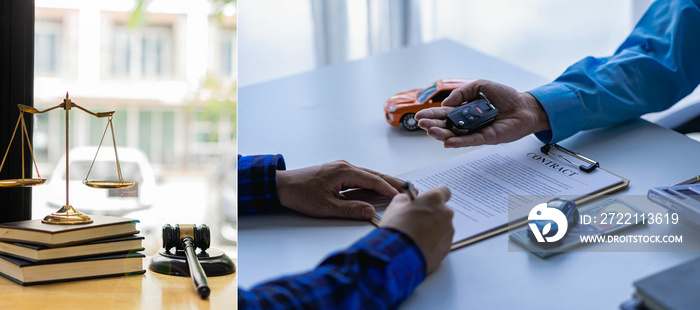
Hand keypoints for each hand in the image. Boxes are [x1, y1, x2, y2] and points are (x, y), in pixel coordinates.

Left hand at [276, 160, 403, 219]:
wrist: (281, 185)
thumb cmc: (300, 194)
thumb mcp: (326, 207)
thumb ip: (350, 209)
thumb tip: (371, 211)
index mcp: (344, 172)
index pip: (373, 180)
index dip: (389, 189)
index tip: (402, 196)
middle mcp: (345, 166)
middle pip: (374, 174)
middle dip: (393, 182)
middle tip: (410, 189)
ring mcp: (341, 168)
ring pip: (368, 175)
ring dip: (383, 182)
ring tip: (399, 189)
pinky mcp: (337, 172)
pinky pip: (360, 177)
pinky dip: (372, 182)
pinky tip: (378, 189)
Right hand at [380, 186, 453, 273]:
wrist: (399, 255)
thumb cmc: (397, 230)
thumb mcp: (394, 208)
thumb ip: (404, 199)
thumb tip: (406, 201)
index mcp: (434, 200)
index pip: (444, 191)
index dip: (434, 197)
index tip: (429, 201)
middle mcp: (445, 213)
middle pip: (442, 211)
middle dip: (432, 215)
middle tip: (417, 221)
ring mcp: (448, 231)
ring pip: (442, 226)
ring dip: (433, 229)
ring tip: (416, 236)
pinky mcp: (447, 246)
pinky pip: (442, 240)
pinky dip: (433, 242)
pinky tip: (420, 245)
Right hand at [415, 79, 549, 147]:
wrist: (524, 105)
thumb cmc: (504, 96)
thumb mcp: (479, 85)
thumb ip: (462, 92)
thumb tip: (447, 104)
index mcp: (464, 110)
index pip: (444, 113)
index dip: (431, 115)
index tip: (419, 117)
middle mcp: (468, 122)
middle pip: (446, 125)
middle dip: (432, 125)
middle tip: (422, 124)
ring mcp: (476, 131)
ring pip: (455, 135)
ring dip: (442, 134)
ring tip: (431, 131)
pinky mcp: (486, 138)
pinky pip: (470, 141)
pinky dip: (458, 142)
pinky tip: (447, 142)